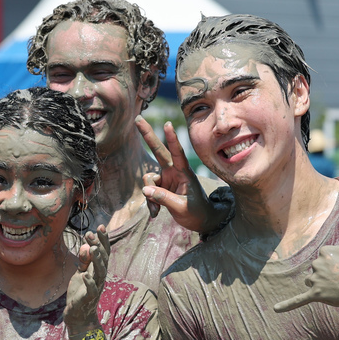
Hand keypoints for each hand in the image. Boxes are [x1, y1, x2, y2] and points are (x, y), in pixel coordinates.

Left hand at [66, 226, 109, 327]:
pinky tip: (84, 274)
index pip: (103, 252)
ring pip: (100, 272)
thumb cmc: (80, 292)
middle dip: (100, 246)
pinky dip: (89, 282)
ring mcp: (96, 287)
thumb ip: (84, 261)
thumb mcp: (81, 273)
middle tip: (93, 233)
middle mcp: (100, 277)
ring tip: (93, 249)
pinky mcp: (89, 298)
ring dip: (97, 260)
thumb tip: (86, 246)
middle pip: (104, 259)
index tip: (99, 226)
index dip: (103, 240)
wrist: (77, 314)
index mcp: (98, 269)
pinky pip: (91, 289)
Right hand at [137, 117, 229, 233]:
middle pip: (158, 150)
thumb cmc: (196, 212)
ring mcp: (166, 178)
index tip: (167, 124)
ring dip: (149, 195)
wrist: (201, 221)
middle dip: (148, 135)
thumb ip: (164, 198)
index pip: (177, 153)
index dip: (172, 139)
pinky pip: (149, 191)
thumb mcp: (181, 207)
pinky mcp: (161, 187)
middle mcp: (174, 171)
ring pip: (149, 179)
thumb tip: (145, 190)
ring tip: (156, 210)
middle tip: (138, 119)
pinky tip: (155, 213)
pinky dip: (150, 202)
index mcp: (184, 172)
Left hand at [274, 204, 338, 313]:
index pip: (324, 257)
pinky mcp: (316, 295)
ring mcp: (316, 280)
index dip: (337, 263)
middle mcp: (318, 264)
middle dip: (329, 274)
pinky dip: (287, 305)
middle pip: (317, 269)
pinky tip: (276, 310)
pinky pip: (298, 300)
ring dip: (321, 285)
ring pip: (312, 282)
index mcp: (325, 250)